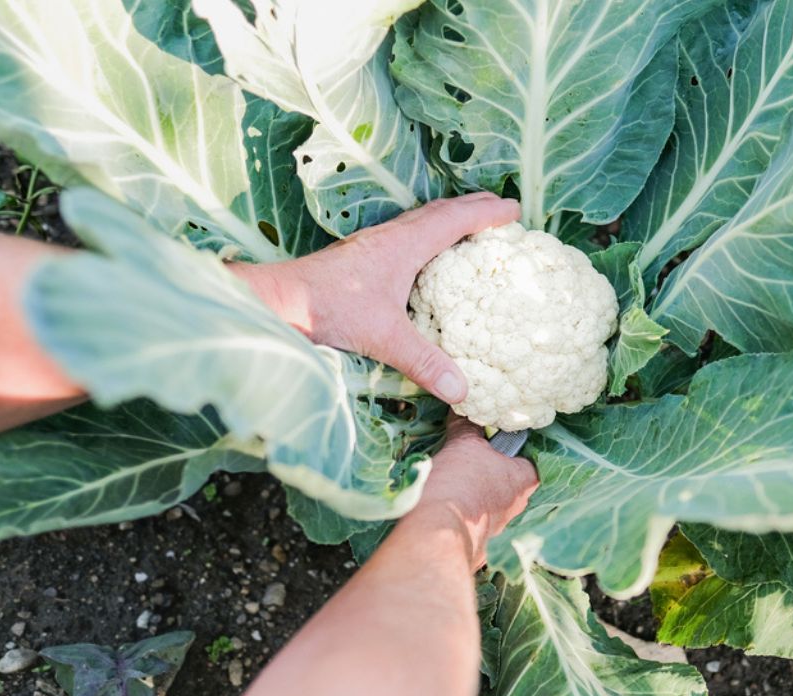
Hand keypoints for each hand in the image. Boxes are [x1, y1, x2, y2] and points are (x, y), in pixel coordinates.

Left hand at [233, 193, 520, 402]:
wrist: (277, 300)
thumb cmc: (327, 308)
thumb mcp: (382, 337)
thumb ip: (424, 362)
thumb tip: (462, 390)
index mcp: (404, 244)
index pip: (456, 219)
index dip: (487, 212)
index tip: (515, 210)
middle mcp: (391, 236)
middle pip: (441, 211)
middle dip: (474, 207)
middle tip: (502, 210)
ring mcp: (374, 244)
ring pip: (422, 221)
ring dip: (450, 219)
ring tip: (472, 228)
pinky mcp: (361, 257)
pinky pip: (407, 235)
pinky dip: (429, 236)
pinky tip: (427, 258)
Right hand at [406, 415, 538, 566]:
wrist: (432, 536)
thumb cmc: (459, 485)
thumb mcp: (463, 445)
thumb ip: (467, 428)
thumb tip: (464, 411)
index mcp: (524, 482)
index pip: (532, 459)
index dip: (515, 448)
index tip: (497, 440)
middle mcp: (515, 510)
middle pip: (507, 483)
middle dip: (488, 471)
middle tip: (468, 458)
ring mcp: (496, 533)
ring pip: (487, 506)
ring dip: (472, 495)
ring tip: (449, 480)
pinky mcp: (474, 547)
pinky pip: (469, 525)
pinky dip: (459, 515)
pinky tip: (441, 505)